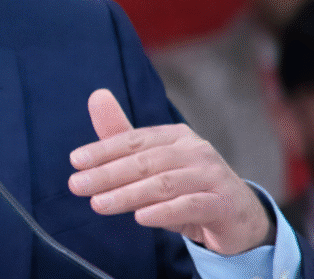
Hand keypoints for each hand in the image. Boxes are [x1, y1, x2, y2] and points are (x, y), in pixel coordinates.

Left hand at [67, 88, 274, 254]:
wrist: (238, 217)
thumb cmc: (188, 186)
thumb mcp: (154, 164)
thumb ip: (122, 136)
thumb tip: (96, 94)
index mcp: (175, 136)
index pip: (133, 140)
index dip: (103, 150)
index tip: (75, 161)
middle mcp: (195, 150)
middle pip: (144, 161)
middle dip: (107, 174)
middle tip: (77, 185)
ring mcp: (212, 176)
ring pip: (164, 183)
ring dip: (128, 195)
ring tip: (99, 204)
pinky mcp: (224, 204)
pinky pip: (190, 206)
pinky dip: (163, 212)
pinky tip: (140, 218)